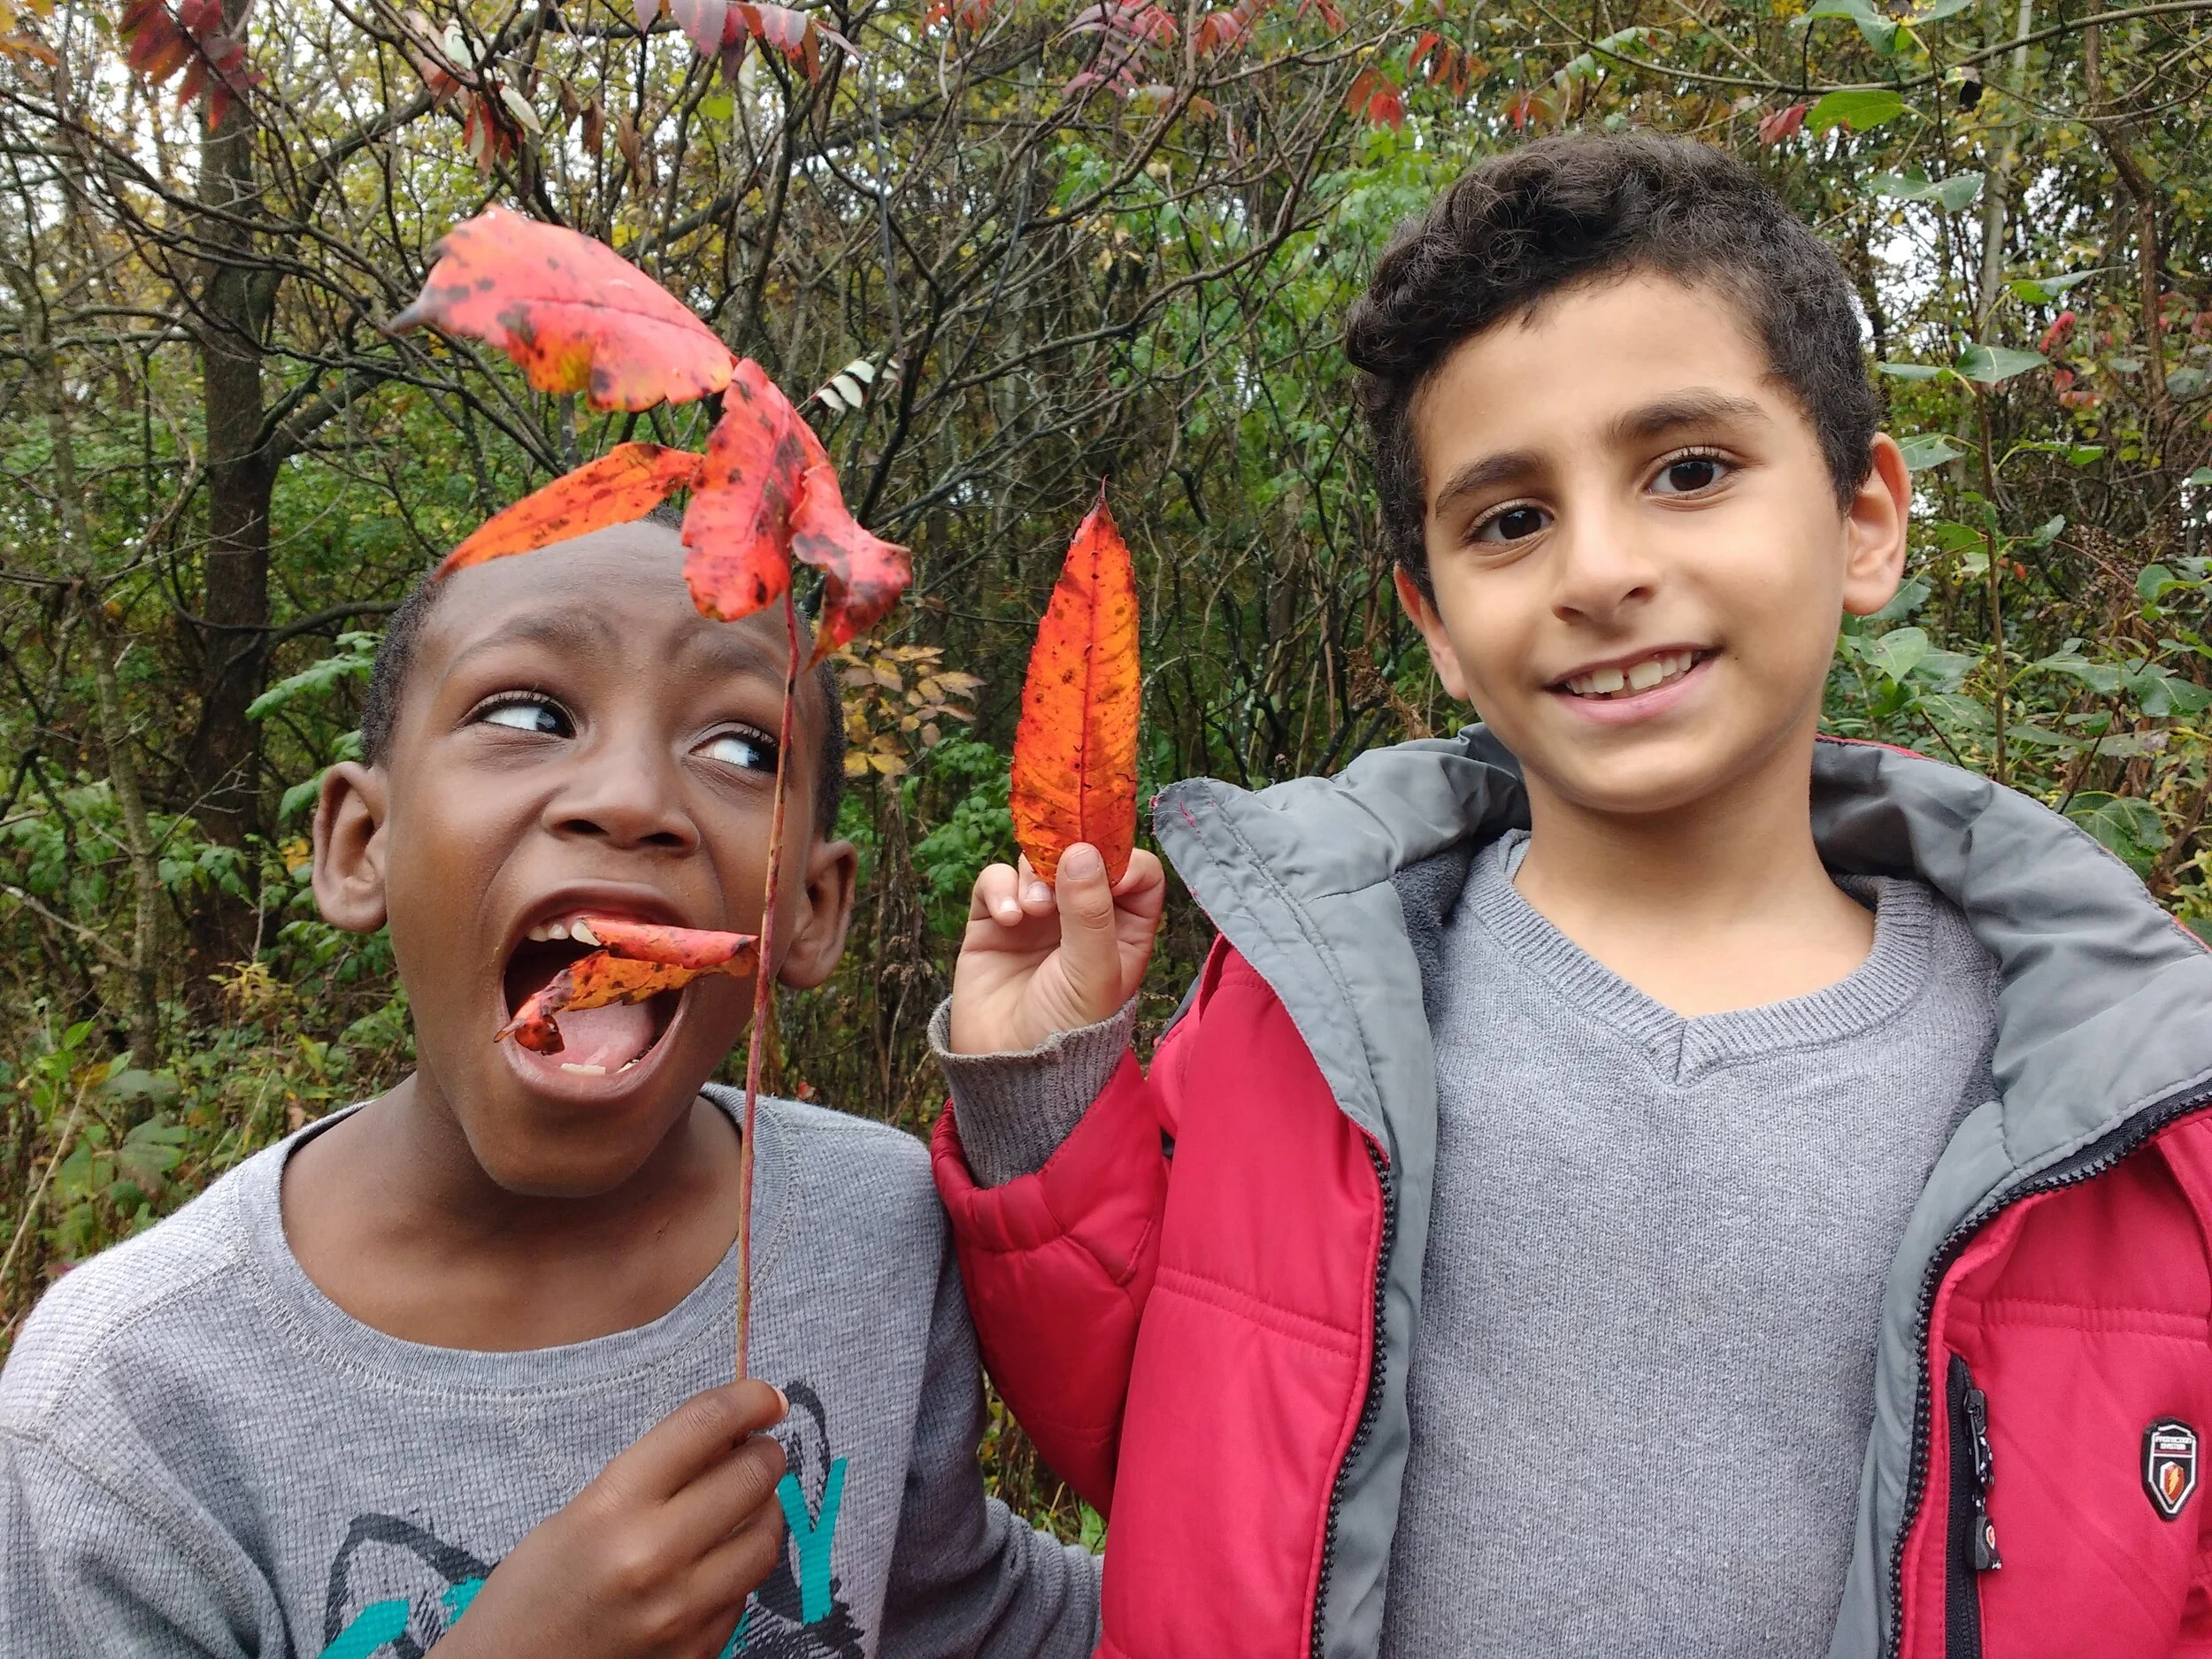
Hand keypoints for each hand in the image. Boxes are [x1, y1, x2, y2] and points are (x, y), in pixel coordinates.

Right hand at [431, 1380, 788, 1658]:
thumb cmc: (530, 1593)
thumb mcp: (576, 1516)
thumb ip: (650, 1478)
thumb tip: (726, 1437)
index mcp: (613, 1507)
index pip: (703, 1426)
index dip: (748, 1399)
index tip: (766, 1397)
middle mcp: (653, 1556)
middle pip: (751, 1477)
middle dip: (765, 1453)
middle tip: (759, 1450)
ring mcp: (679, 1612)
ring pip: (765, 1538)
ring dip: (765, 1510)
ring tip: (746, 1505)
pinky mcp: (695, 1652)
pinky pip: (744, 1594)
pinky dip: (740, 1568)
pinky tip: (717, 1561)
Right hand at [948, 842, 1166, 1053]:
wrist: (1007, 1066)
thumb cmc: (1066, 1028)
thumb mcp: (1092, 973)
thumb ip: (1091, 912)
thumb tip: (1082, 851)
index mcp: (1123, 928)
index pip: (1137, 873)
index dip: (1125, 861)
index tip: (1107, 870)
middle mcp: (1081, 915)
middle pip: (1082, 854)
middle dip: (1068, 856)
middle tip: (1060, 870)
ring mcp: (1037, 914)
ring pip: (1036, 861)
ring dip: (1032, 875)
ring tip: (1032, 910)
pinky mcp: (995, 918)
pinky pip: (995, 879)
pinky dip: (999, 889)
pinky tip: (1008, 919)